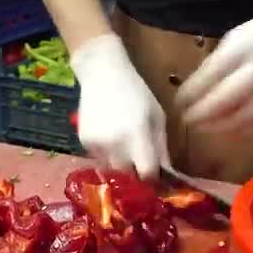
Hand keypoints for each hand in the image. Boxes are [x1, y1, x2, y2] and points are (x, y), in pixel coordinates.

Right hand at [71, 34, 168, 179]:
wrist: (102, 74)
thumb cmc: (136, 93)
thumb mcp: (157, 117)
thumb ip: (162, 147)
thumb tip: (168, 174)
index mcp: (137, 135)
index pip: (146, 173)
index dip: (152, 178)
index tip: (156, 176)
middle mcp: (115, 143)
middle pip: (128, 175)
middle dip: (136, 173)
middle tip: (140, 162)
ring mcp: (97, 144)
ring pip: (112, 169)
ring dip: (121, 164)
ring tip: (124, 145)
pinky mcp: (84, 142)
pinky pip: (99, 159)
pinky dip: (107, 155)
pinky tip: (110, 137)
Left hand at [176, 0, 252, 134]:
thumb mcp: (244, 34)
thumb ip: (221, 58)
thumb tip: (195, 85)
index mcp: (248, 45)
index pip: (212, 74)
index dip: (192, 93)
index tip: (179, 103)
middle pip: (226, 98)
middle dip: (203, 113)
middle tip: (189, 120)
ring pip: (245, 115)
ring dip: (221, 125)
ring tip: (206, 128)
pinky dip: (244, 129)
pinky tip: (231, 129)